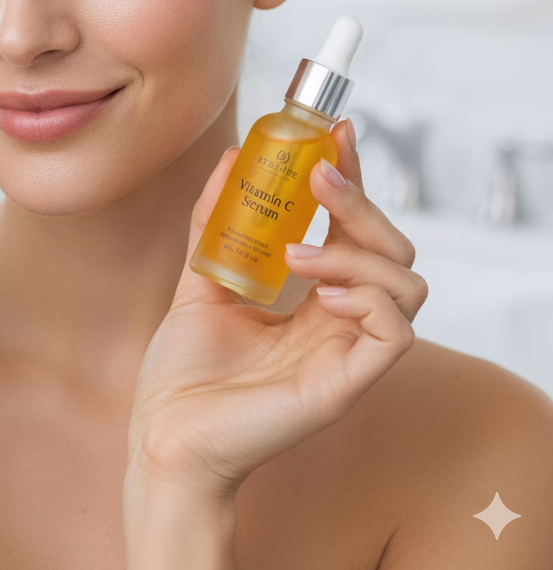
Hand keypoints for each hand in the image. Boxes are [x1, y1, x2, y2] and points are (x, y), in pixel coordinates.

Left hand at [127, 118, 427, 497]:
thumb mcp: (201, 279)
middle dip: (361, 203)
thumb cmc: (183, 371)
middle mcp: (339, 321)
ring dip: (355, 252)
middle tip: (318, 177)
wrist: (162, 434)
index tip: (334, 135)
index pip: (353, 229)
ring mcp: (347, 353)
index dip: (352, 180)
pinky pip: (396, 331)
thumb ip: (215, 222)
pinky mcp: (347, 384)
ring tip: (297, 258)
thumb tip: (228, 157)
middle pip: (392, 249)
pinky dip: (367, 298)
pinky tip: (319, 296)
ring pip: (407, 284)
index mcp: (312, 298)